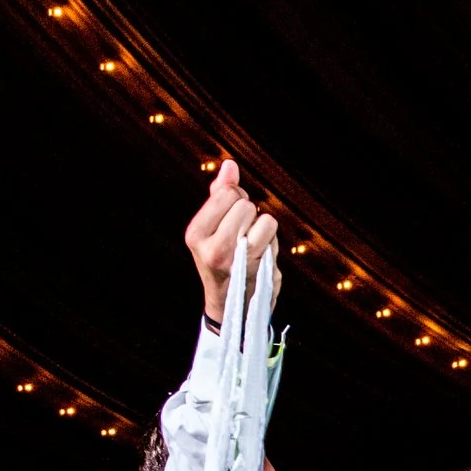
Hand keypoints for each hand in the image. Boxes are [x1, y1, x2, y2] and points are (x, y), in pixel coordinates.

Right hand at [186, 160, 278, 326]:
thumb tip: (230, 165)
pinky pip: (275, 239)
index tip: (230, 215)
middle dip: (248, 213)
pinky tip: (259, 256)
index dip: (235, 198)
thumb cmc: (220, 257)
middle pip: (246, 205)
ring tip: (250, 244)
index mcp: (196, 233)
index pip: (227, 193)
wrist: (228, 304)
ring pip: (265, 220)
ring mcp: (239, 262)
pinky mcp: (261, 272)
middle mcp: (214, 249)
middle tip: (241, 231)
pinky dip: (271, 243)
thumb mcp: (211, 225)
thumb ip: (220, 193)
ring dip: (263, 228)